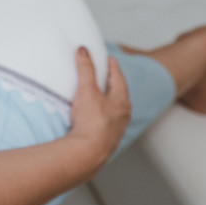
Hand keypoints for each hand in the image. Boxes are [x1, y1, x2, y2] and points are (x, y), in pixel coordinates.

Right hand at [65, 47, 130, 174]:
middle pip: (118, 95)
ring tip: (97, 95)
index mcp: (122, 102)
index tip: (109, 59)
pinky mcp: (105, 140)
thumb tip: (83, 51)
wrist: (87, 153)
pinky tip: (91, 117)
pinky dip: (99, 116)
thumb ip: (85, 69)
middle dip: (111, 84)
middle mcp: (122, 116)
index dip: (113, 67)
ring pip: (113, 111)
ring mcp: (114, 129)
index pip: (119, 79)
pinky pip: (104, 123)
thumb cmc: (92, 122)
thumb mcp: (87, 90)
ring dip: (106, 101)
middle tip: (104, 75)